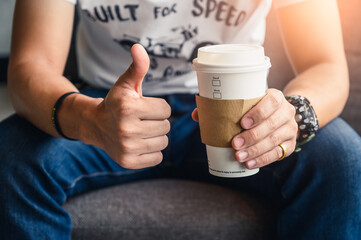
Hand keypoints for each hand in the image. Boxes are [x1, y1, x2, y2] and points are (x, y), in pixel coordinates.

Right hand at [91, 44, 170, 168]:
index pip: (166, 110)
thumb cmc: (116, 103)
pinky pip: (157, 158)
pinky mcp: (128, 161)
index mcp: (128, 108)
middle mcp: (126, 129)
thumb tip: (139, 47)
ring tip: (142, 131)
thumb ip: (137, 67)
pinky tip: (140, 143)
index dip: (158, 107)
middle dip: (157, 121)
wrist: (96, 126)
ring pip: (163, 142)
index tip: (145, 107)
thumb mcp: (126, 84)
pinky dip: (152, 151)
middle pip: (166, 126)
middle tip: (143, 120)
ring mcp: (126, 147)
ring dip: (156, 136)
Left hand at [192, 89, 297, 168]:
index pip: (271, 101)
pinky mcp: (290, 144)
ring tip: (239, 156)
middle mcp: (286, 112)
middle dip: (252, 136)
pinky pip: (278, 153)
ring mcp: (290, 129)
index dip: (258, 112)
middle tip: (234, 144)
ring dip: (255, 150)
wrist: (280, 114)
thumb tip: (197, 114)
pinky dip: (263, 159)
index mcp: (275, 97)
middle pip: (271, 124)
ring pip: (274, 140)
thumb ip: (222, 106)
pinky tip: (250, 163)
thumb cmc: (256, 108)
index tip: (242, 123)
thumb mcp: (245, 103)